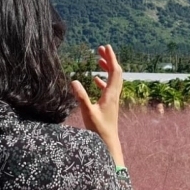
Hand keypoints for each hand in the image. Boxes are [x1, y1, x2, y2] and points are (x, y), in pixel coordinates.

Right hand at [71, 45, 124, 165]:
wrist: (108, 142)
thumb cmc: (98, 130)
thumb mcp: (87, 113)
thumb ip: (81, 97)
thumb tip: (74, 81)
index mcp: (111, 94)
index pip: (114, 71)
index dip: (111, 58)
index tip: (105, 47)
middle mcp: (114, 95)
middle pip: (116, 72)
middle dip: (109, 59)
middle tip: (100, 49)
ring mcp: (113, 100)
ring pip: (113, 79)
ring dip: (107, 68)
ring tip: (98, 60)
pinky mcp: (110, 105)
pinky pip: (109, 88)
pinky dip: (103, 81)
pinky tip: (96, 80)